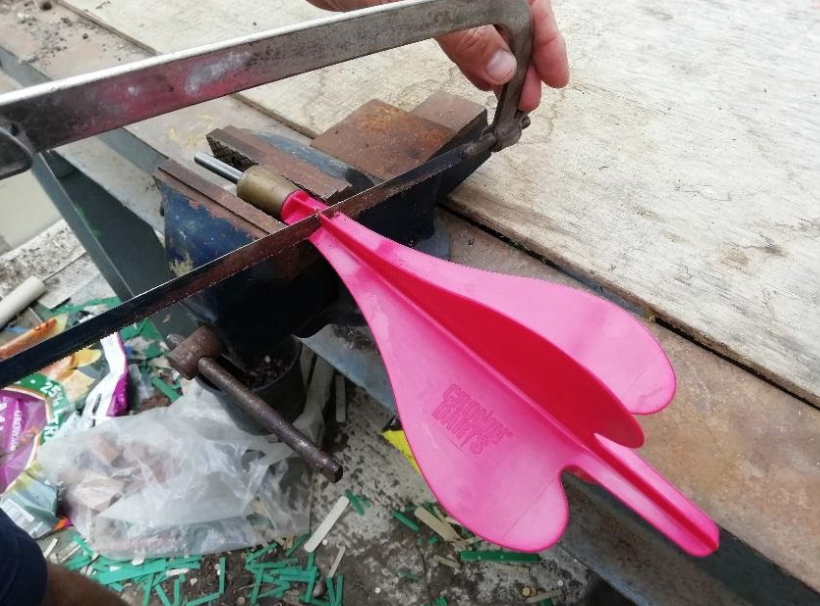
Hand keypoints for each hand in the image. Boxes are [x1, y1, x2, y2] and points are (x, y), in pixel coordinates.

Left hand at [306, 0, 568, 111]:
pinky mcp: (422, 0)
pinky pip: (459, 24)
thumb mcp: (410, 1)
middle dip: (525, 54)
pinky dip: (472, 52)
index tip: (552, 75)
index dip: (543, 38)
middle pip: (512, 9)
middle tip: (530, 97)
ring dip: (501, 58)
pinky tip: (481, 76)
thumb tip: (503, 67)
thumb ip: (462, 32)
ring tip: (510, 95)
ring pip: (487, 20)